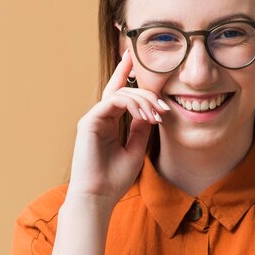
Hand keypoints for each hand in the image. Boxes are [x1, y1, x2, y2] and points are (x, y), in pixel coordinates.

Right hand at [67, 48, 169, 206]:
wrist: (98, 197)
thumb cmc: (115, 179)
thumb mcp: (135, 150)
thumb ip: (141, 129)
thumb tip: (151, 112)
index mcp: (109, 124)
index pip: (119, 93)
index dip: (126, 74)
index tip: (136, 57)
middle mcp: (99, 118)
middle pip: (123, 90)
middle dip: (146, 92)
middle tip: (165, 108)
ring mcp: (93, 118)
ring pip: (121, 94)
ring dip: (143, 102)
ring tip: (157, 117)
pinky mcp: (89, 122)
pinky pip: (114, 102)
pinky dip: (132, 105)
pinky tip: (145, 117)